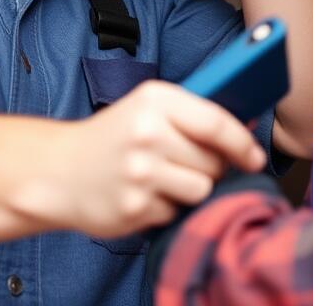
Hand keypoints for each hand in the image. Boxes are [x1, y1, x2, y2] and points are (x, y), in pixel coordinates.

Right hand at [41, 81, 265, 239]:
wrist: (57, 171)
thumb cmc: (113, 138)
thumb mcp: (147, 109)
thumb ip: (194, 114)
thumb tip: (248, 124)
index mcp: (154, 100)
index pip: (216, 123)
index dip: (243, 142)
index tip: (255, 156)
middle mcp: (146, 133)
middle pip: (214, 161)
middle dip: (211, 167)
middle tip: (185, 163)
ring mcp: (139, 173)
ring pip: (201, 189)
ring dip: (191, 189)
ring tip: (164, 179)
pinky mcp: (134, 207)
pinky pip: (176, 211)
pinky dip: (166, 206)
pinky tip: (143, 194)